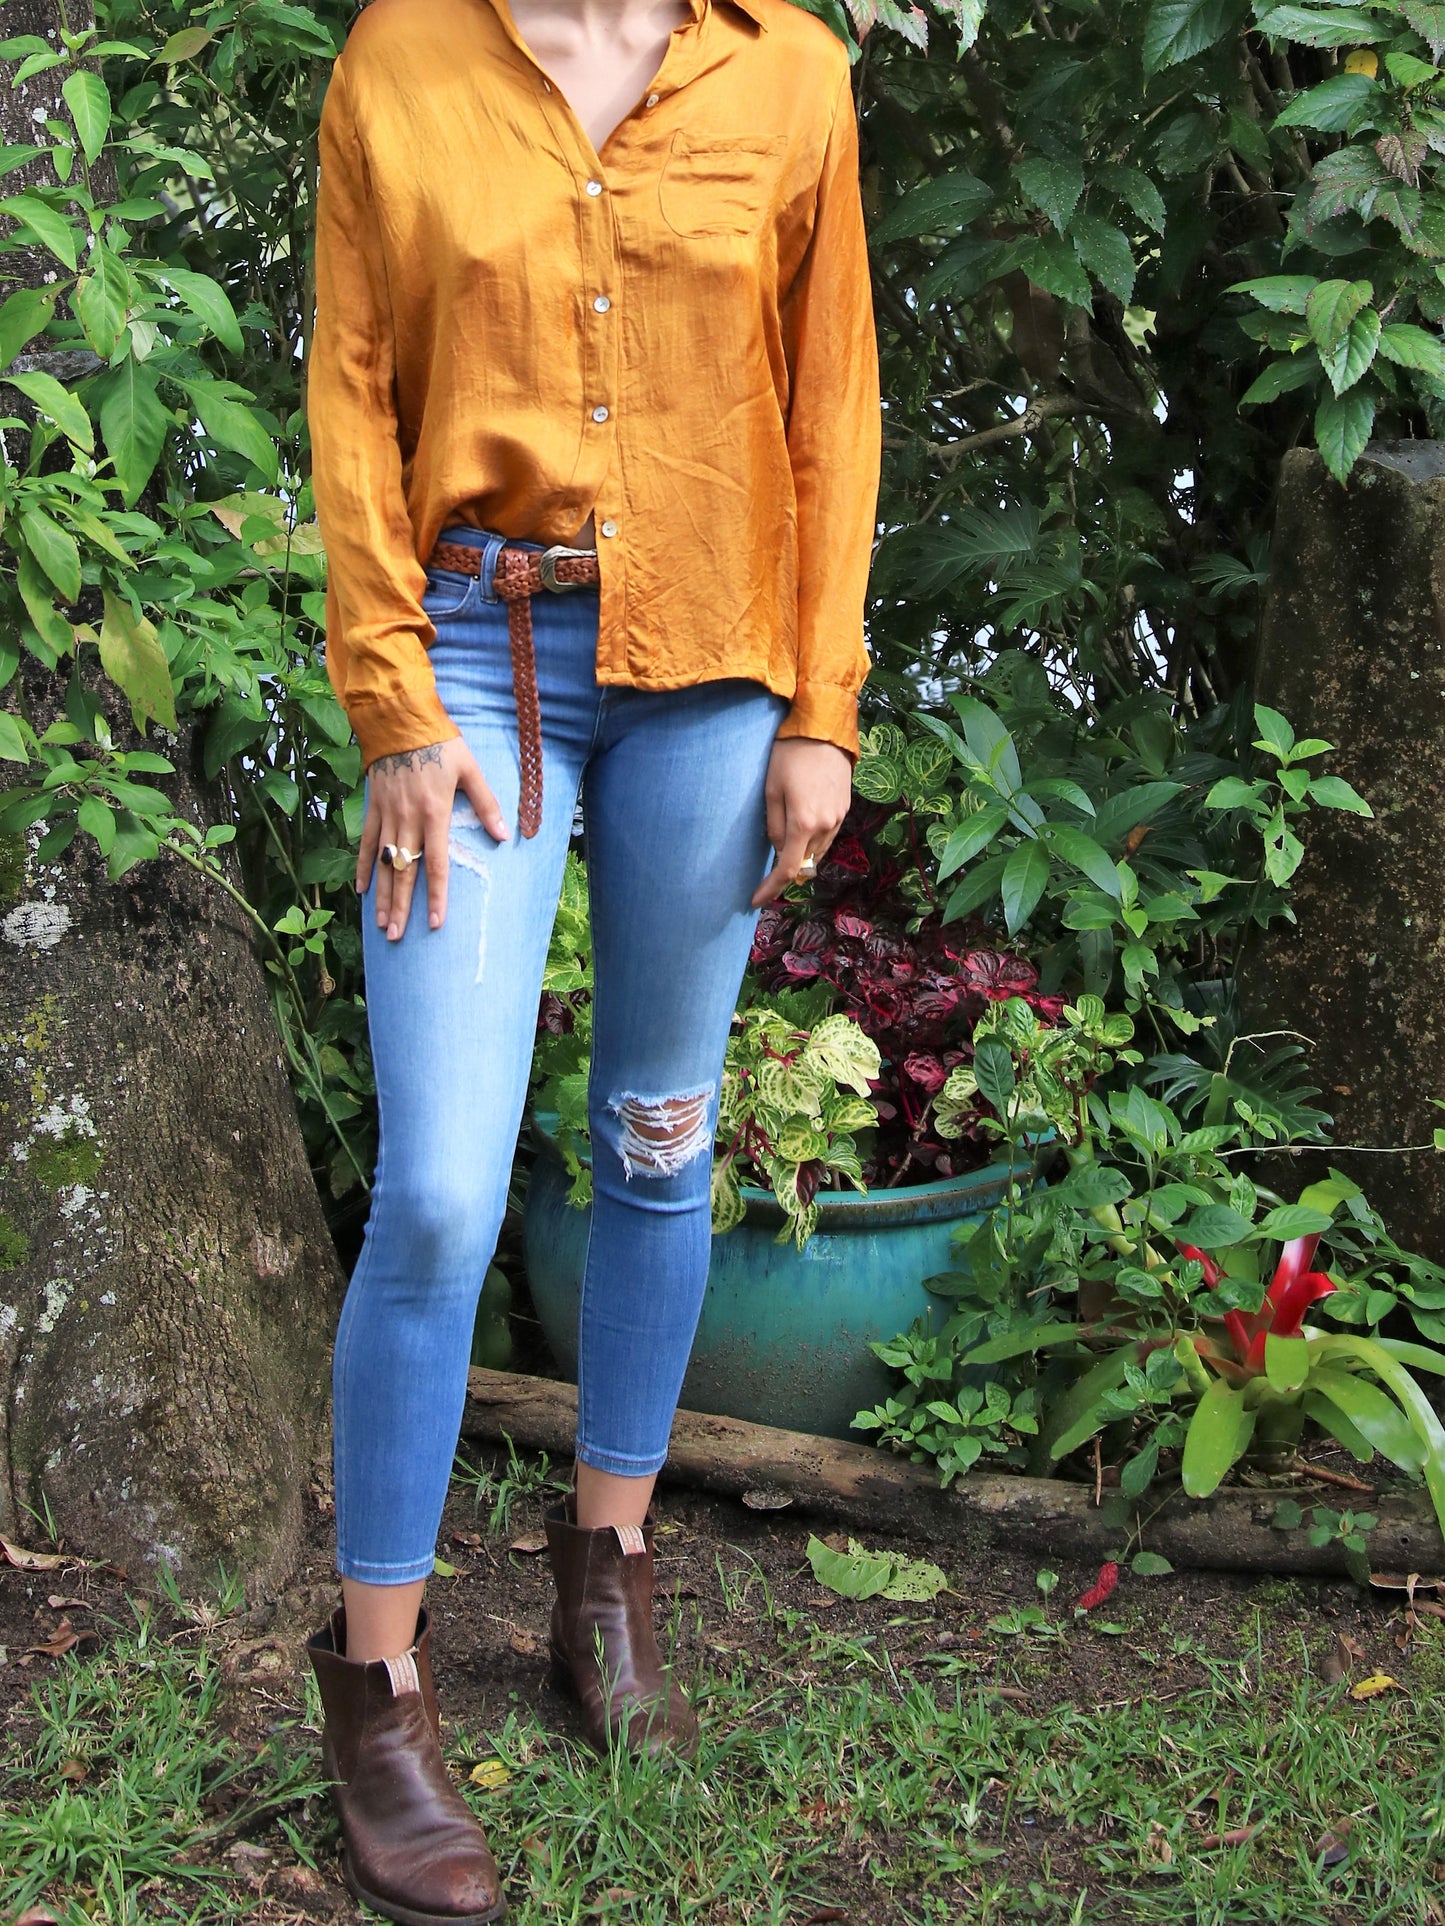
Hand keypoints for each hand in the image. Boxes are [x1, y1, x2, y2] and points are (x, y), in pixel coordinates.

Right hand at [357, 737, 508, 940]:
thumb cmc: (440, 743)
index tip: (436, 923)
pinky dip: (363, 866)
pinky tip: (360, 890)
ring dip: (382, 896)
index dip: (437, 896)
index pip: (436, 864)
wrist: (401, 719)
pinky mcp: (373, 807)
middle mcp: (408, 819)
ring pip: (383, 863)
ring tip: (382, 924)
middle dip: (401, 907)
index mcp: (434, 813)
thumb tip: (505, 835)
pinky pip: (365, 842)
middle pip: (405, 871)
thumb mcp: (471, 770)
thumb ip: (487, 805)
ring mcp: (387, 815)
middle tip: (398, 936)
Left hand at [752, 736, 852, 908]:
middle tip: (765, 873)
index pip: (788, 870)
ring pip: (818, 853)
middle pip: (805, 864)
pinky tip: (801, 829)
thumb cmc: (789, 755)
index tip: (756, 900)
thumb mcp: (771, 790)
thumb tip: (778, 851)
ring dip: (801, 856)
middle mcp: (826, 826)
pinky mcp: (845, 809)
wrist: (824, 730)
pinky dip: (813, 842)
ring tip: (783, 846)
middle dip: (786, 872)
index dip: (771, 889)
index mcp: (803, 823)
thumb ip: (774, 826)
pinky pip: (827, 837)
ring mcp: (839, 818)